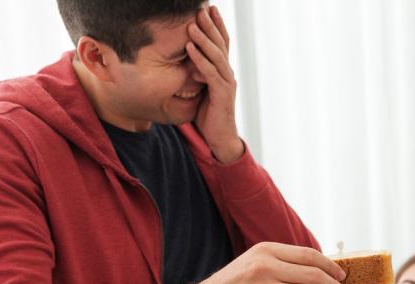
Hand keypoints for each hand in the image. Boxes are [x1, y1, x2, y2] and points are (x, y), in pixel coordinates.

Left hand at [186, 6, 242, 162]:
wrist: (219, 139)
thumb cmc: (208, 116)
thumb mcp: (200, 90)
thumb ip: (196, 75)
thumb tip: (186, 64)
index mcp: (223, 72)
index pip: (221, 44)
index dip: (216, 26)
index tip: (209, 9)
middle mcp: (228, 74)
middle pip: (221, 45)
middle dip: (211, 26)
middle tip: (202, 10)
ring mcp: (226, 84)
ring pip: (216, 57)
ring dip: (204, 40)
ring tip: (193, 25)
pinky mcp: (222, 94)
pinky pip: (210, 73)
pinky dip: (199, 60)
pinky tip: (190, 48)